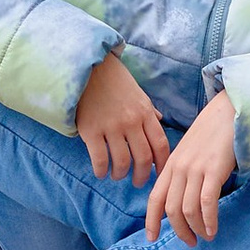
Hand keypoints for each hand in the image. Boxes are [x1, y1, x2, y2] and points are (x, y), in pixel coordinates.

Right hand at [76, 51, 167, 183]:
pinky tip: (101, 172)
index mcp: (145, 113)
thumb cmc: (114, 81)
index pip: (160, 145)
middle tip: (137, 183)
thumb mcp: (138, 93)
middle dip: (141, 176)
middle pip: (143, 158)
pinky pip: (100, 159)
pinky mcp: (91, 130)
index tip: (159, 175)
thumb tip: (161, 121)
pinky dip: (102, 171)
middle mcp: (131, 121)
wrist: (87, 67)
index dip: (162, 165)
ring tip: (117, 176)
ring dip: (120, 174)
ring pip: (122, 162)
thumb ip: (150, 110)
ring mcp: (111, 126)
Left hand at [146, 92, 239, 245]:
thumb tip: (181, 198)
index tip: (151, 237)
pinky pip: (207, 202)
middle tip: (190, 242)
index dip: (151, 220)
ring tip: (205, 237)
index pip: (155, 197)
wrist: (229, 112)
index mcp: (170, 164)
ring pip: (188, 209)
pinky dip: (209, 220)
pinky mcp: (213, 170)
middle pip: (171, 208)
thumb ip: (181, 172)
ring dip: (196, 228)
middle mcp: (179, 168)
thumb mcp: (188, 152)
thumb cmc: (211, 134)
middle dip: (179, 230)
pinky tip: (213, 229)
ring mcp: (195, 169)